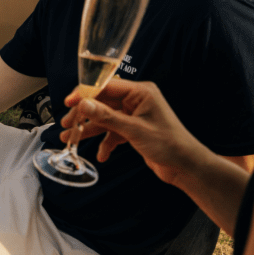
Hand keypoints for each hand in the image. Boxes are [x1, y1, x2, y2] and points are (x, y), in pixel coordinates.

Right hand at [60, 79, 203, 184]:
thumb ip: (107, 117)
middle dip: (83, 114)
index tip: (69, 102)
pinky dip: (105, 142)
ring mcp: (134, 115)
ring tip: (71, 138)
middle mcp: (136, 101)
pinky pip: (112, 132)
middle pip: (102, 103)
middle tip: (67, 123)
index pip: (106, 86)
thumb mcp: (134, 130)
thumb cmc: (170, 144)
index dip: (85, 94)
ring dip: (89, 129)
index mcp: (140, 92)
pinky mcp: (133, 129)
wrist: (187, 167)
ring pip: (104, 119)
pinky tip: (101, 154)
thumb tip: (84, 104)